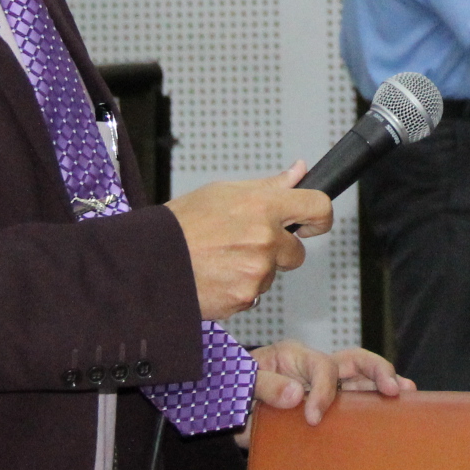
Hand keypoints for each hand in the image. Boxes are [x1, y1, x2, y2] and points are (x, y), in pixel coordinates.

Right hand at [165, 165, 330, 320]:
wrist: (150, 260)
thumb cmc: (183, 223)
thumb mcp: (225, 192)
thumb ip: (269, 186)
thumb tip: (300, 171)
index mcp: (263, 206)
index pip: (318, 207)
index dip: (319, 217)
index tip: (311, 223)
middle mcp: (265, 239)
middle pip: (296, 252)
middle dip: (278, 251)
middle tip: (244, 244)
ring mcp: (257, 272)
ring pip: (272, 275)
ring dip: (255, 270)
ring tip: (221, 260)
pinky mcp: (245, 299)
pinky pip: (254, 296)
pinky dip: (239, 290)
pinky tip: (216, 277)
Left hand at [249, 341, 412, 427]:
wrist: (228, 412)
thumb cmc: (233, 391)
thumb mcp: (241, 383)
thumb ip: (265, 386)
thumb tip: (297, 396)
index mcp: (294, 357)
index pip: (322, 366)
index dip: (323, 391)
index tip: (313, 417)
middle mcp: (315, 369)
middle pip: (354, 361)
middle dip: (377, 370)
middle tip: (393, 389)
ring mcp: (324, 388)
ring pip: (361, 380)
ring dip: (384, 385)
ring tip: (407, 394)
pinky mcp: (327, 408)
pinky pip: (353, 405)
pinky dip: (373, 409)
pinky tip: (392, 417)